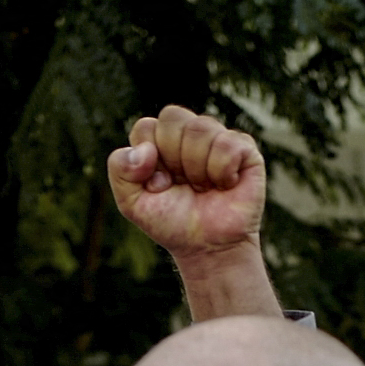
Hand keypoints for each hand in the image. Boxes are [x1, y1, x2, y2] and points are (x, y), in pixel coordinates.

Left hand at [110, 106, 266, 264]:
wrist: (207, 248)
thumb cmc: (171, 222)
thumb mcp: (131, 202)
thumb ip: (119, 168)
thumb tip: (145, 150)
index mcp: (160, 140)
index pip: (147, 126)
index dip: (149, 160)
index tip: (159, 186)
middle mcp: (189, 134)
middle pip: (173, 117)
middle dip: (173, 159)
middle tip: (184, 185)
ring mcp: (218, 138)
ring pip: (200, 127)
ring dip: (197, 168)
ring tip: (204, 187)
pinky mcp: (245, 149)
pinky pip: (228, 143)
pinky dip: (222, 171)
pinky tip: (225, 185)